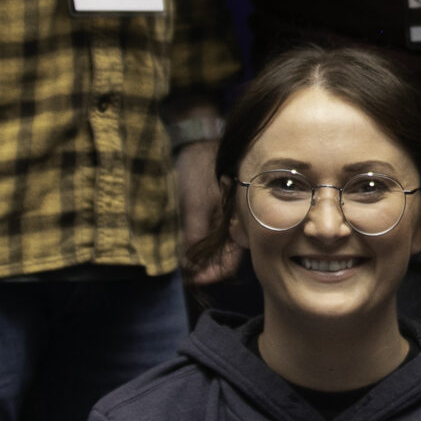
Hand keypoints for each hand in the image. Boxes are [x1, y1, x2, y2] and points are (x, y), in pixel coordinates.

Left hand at [175, 143, 238, 284]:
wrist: (196, 141)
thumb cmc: (199, 170)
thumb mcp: (194, 204)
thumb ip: (195, 235)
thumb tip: (190, 266)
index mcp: (239, 223)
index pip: (229, 264)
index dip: (210, 276)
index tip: (190, 280)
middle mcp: (235, 225)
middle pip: (223, 259)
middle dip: (203, 270)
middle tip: (183, 275)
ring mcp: (225, 219)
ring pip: (215, 249)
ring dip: (199, 258)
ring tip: (181, 264)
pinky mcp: (214, 212)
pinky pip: (208, 236)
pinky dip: (197, 245)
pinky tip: (184, 246)